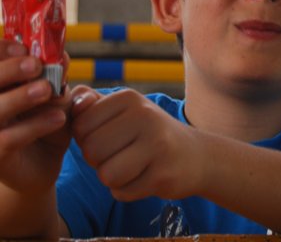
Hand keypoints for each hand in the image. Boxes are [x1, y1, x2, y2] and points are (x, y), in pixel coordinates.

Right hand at [0, 40, 71, 193]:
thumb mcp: (56, 97)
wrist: (43, 165)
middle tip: (35, 66)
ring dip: (20, 97)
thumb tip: (62, 57)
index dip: (1, 51)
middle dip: (8, 70)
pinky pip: (7, 140)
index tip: (23, 47)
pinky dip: (34, 126)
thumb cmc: (46, 123)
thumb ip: (57, 78)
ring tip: (47, 90)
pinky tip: (59, 118)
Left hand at [70, 86, 203, 201]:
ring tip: (134, 166)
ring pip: (106, 174)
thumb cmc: (151, 134)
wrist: (197, 156)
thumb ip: (92, 103)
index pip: (81, 126)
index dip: (88, 139)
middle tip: (124, 154)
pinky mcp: (163, 174)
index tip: (111, 137)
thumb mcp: (125, 111)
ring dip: (114, 178)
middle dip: (100, 160)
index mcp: (130, 98)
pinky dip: (128, 190)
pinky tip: (146, 177)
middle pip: (91, 151)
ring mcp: (157, 145)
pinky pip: (122, 192)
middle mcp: (145, 116)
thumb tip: (73, 100)